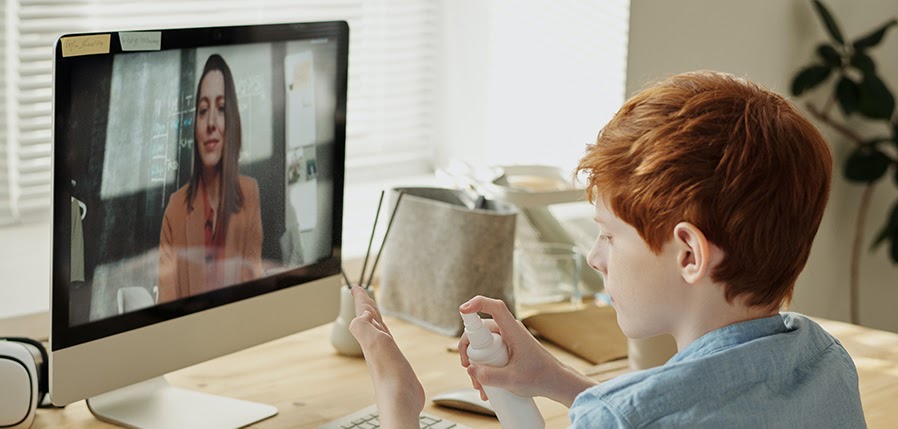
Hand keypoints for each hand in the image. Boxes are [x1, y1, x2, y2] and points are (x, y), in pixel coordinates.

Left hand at [349, 286, 423, 427]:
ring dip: (374, 317)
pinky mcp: (395, 362)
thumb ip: (363, 328)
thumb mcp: (373, 344)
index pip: (364, 314)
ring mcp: (385, 353)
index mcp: (371, 337)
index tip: (355, 287)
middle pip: (369, 319)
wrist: (400, 399)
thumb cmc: (389, 374)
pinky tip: (386, 336)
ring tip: (371, 309)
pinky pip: (388, 341)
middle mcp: (376, 344)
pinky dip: (385, 333)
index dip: (361, 300)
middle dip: (365, 305)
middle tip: (361, 293)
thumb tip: (362, 315)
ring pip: (377, 329)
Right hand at [458, 296, 597, 406]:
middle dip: (469, 349)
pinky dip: (484, 367)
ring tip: (478, 385)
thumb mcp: (512, 380)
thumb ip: (488, 376)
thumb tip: (470, 369)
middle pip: (481, 330)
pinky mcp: (508, 350)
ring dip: (476, 363)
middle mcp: (509, 331)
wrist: (557, 383)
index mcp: (513, 330)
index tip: (463, 310)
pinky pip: (490, 353)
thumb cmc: (540, 378)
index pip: (495, 307)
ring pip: (483, 345)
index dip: (477, 304)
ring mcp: (508, 341)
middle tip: (467, 367)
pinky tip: (484, 387)